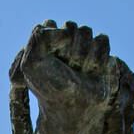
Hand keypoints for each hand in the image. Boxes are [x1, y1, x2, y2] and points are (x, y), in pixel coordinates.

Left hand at [12, 20, 133, 130]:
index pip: (50, 24)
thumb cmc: (52, 89)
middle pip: (70, 26)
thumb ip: (38, 36)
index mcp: (45, 43)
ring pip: (86, 32)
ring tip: (80, 72)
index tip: (49, 63)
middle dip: (68, 50)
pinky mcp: (100, 53)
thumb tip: (67, 32)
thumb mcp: (31, 64)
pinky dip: (98, 57)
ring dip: (83, 56)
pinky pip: (102, 39)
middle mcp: (63, 43)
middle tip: (66, 70)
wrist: (76, 108)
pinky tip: (93, 72)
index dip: (51, 43)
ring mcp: (82, 47)